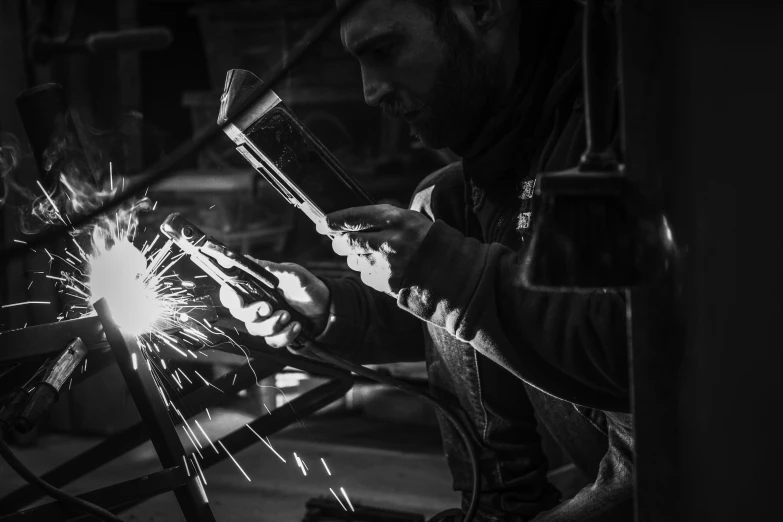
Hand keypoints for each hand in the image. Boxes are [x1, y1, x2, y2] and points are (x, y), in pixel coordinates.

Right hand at [219, 257, 329, 347]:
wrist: (327, 306)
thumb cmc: (307, 286)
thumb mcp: (292, 274)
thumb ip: (271, 269)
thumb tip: (249, 259)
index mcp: (256, 287)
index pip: (231, 293)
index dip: (229, 296)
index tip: (237, 299)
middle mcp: (256, 304)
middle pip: (239, 313)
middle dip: (252, 313)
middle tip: (268, 308)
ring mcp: (265, 320)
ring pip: (255, 329)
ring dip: (272, 324)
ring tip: (288, 315)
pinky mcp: (276, 334)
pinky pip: (272, 341)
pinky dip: (284, 335)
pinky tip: (297, 326)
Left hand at [317, 204, 432, 295]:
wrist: (447, 268)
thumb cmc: (423, 238)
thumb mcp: (406, 218)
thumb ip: (378, 218)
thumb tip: (343, 222)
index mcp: (395, 219)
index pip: (353, 217)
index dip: (332, 221)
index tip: (321, 223)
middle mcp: (389, 241)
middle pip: (346, 241)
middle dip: (339, 242)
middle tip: (341, 241)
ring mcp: (386, 264)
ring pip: (353, 260)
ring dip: (356, 257)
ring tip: (373, 254)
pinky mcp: (385, 282)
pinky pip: (364, 275)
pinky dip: (368, 271)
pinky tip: (384, 268)